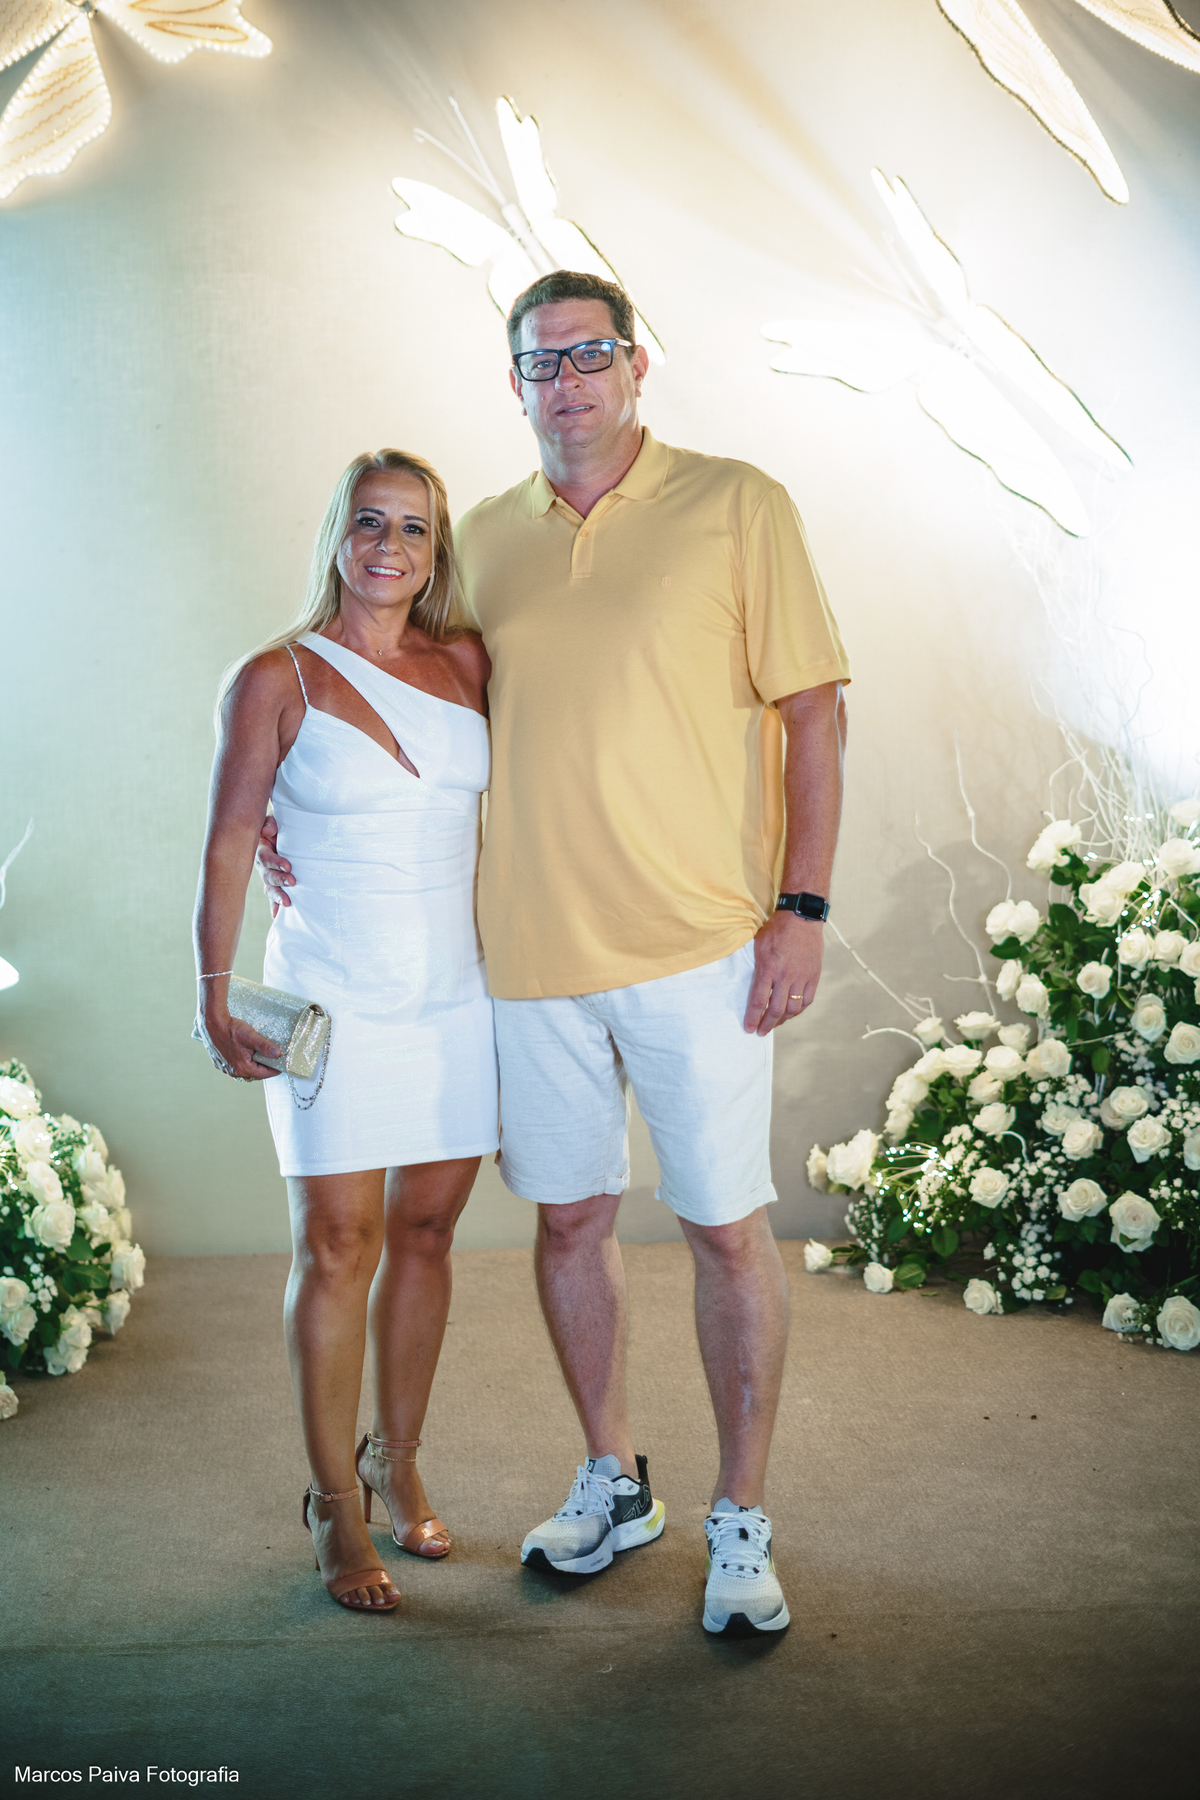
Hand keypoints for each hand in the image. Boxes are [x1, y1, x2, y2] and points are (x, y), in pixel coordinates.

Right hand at [197, 1003, 281, 1081]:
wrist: (212, 1023)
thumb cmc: (230, 1029)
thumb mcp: (251, 1036)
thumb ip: (265, 1046)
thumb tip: (278, 1053)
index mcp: (242, 1067)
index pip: (264, 1074)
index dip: (274, 1069)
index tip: (281, 1065)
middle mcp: (233, 1071)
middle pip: (254, 1073)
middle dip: (264, 1068)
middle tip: (272, 1060)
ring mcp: (225, 1067)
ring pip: (244, 1070)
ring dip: (253, 1066)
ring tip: (260, 1057)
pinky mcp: (219, 1062)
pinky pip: (234, 1066)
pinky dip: (242, 1062)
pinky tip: (245, 1054)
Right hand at [256, 815, 294, 915]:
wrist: (280, 836)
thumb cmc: (278, 829)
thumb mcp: (273, 823)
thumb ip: (270, 823)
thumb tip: (269, 830)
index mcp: (261, 850)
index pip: (265, 857)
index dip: (275, 862)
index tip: (289, 866)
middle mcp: (262, 866)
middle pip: (267, 876)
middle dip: (280, 880)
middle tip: (293, 882)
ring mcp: (267, 878)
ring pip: (269, 889)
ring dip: (278, 896)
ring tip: (288, 902)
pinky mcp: (273, 886)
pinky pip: (272, 898)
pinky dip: (274, 907)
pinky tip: (277, 915)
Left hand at [743, 913, 823, 1035]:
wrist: (801, 917)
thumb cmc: (776, 929)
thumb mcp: (758, 945)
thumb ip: (757, 967)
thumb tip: (752, 985)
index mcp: (769, 968)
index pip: (759, 1000)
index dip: (753, 1017)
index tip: (749, 1028)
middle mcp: (785, 975)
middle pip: (776, 1009)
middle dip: (767, 1024)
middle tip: (761, 1032)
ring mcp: (802, 976)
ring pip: (793, 1008)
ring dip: (783, 1019)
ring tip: (775, 1023)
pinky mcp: (813, 975)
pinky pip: (807, 999)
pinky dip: (799, 1009)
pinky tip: (792, 1012)